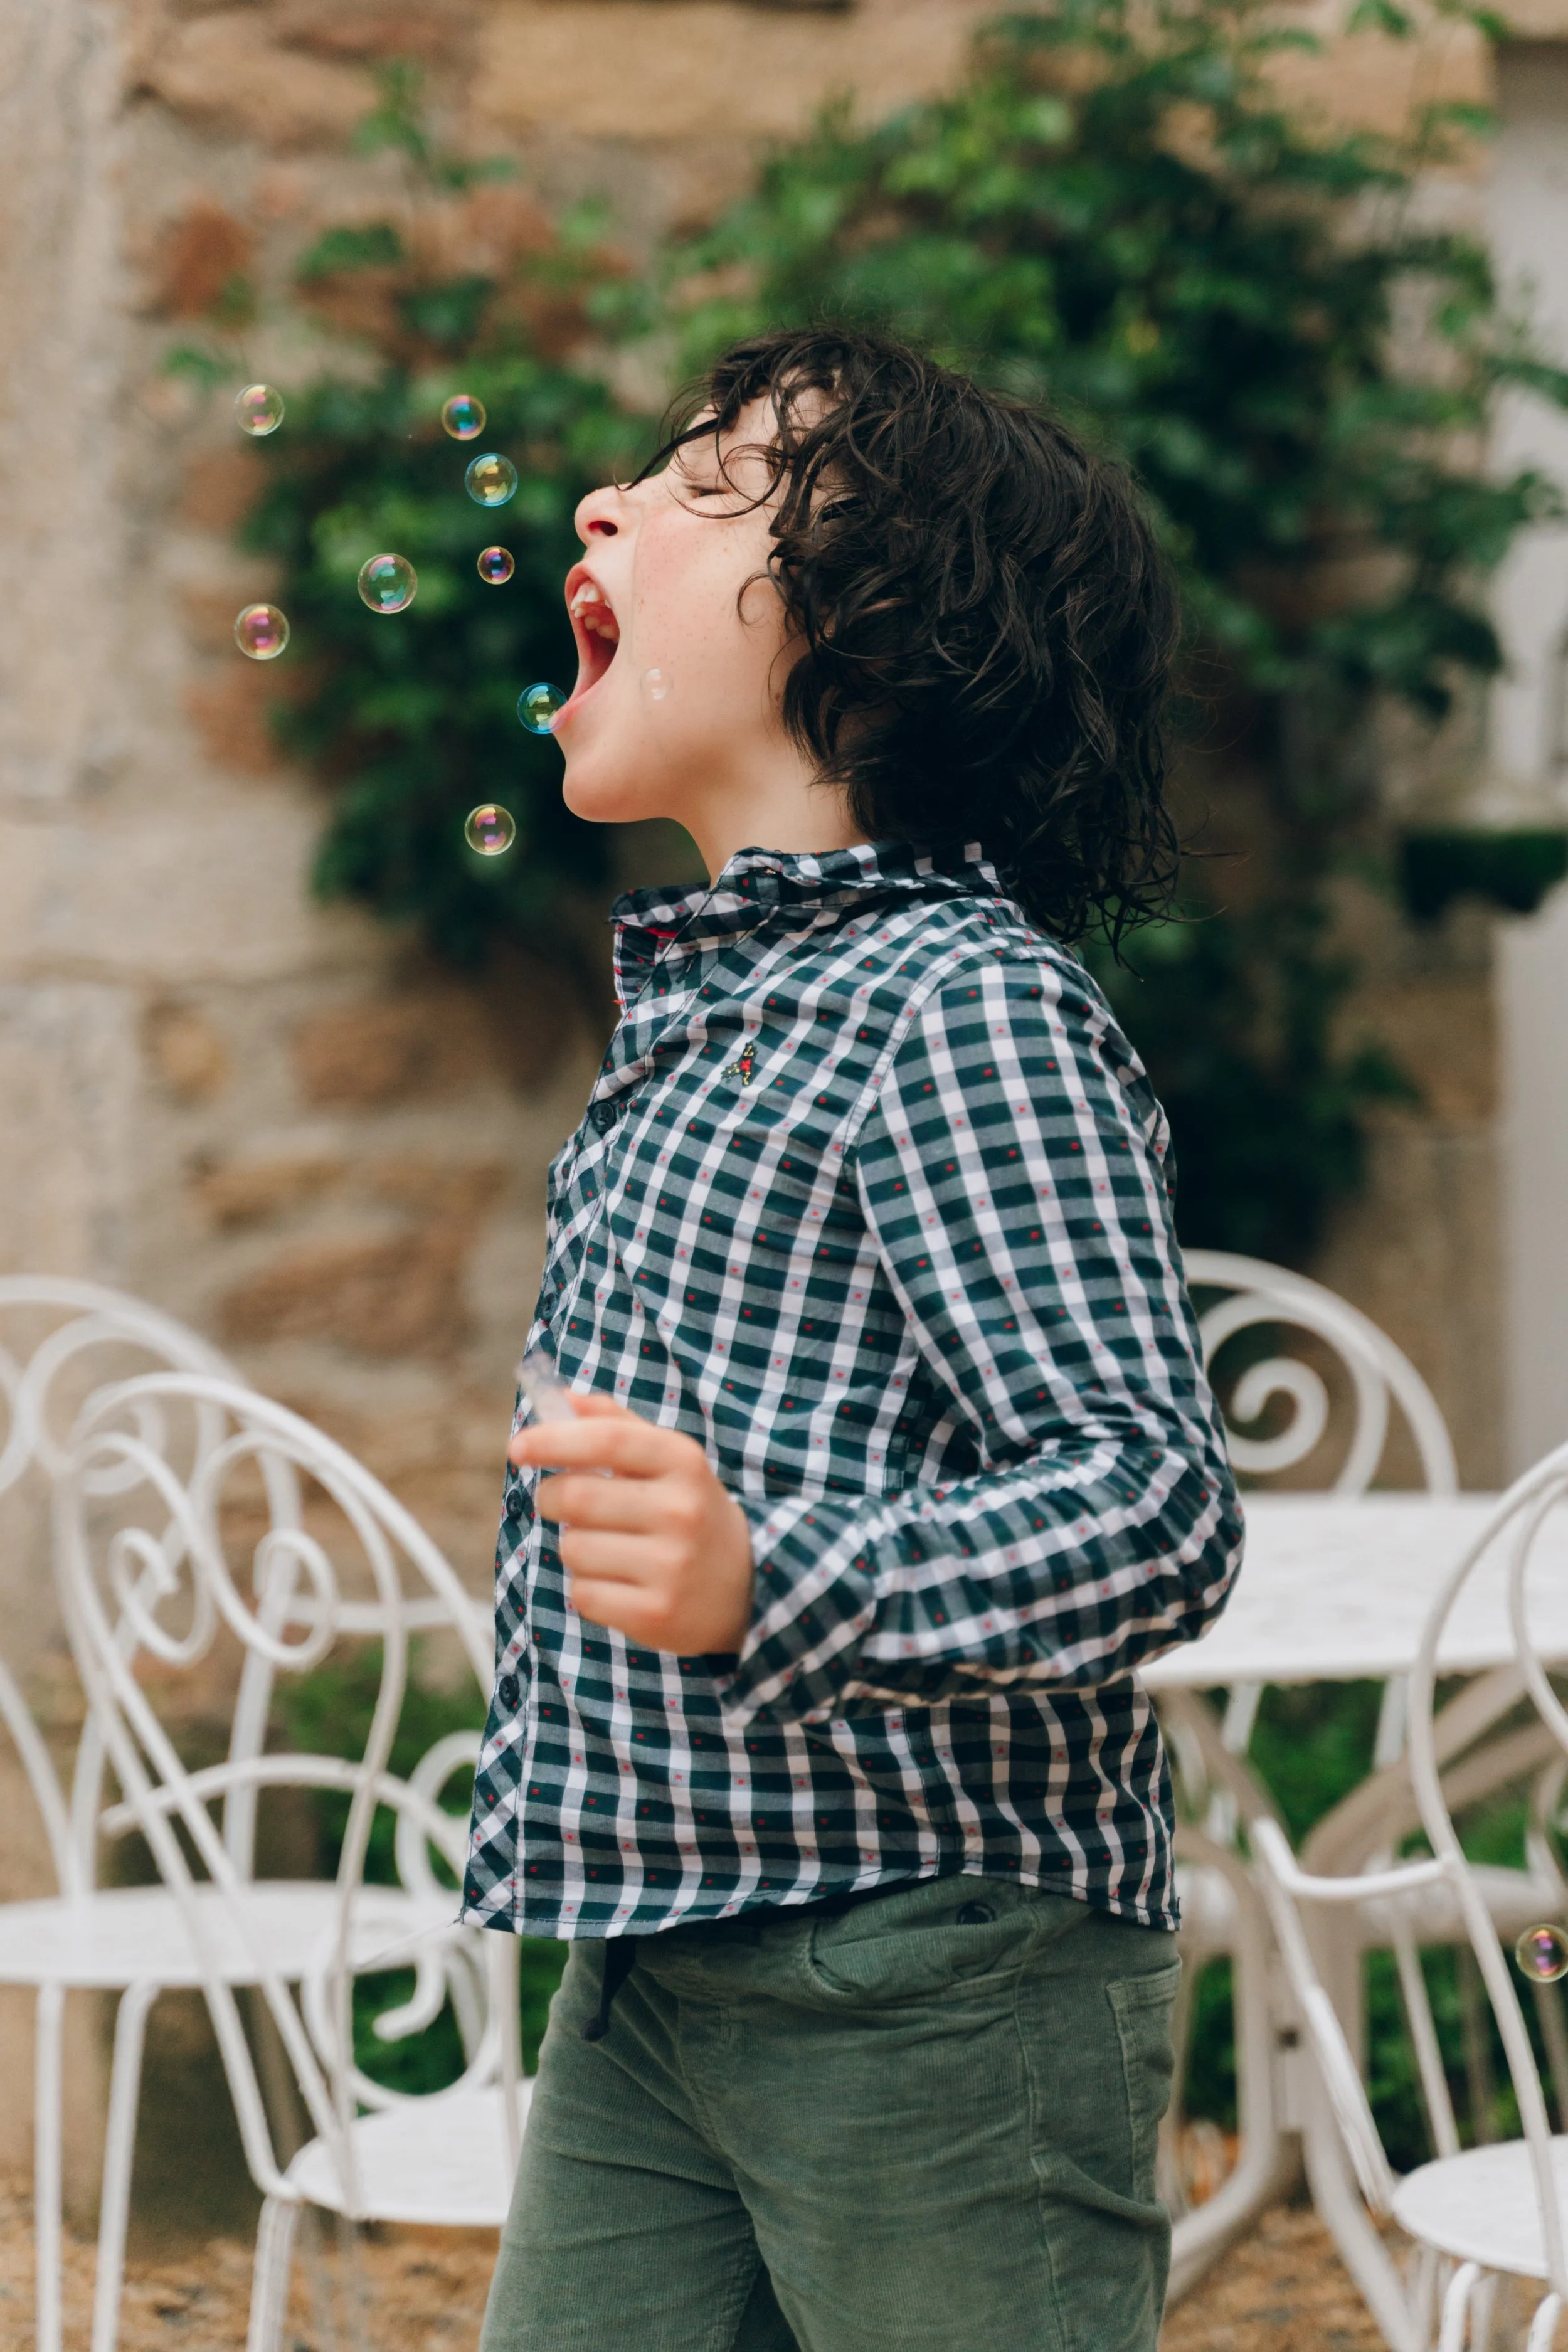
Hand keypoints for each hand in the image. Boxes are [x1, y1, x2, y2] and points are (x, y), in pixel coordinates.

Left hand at [508, 1394, 753, 1654]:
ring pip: (574, 1548)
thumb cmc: (688, 1511)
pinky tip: (620, 1583)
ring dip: (575, 1546)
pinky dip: (588, 1588)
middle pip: (576, 1496)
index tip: (518, 1446)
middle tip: (562, 1501)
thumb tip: (559, 1397)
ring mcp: (671, 1566)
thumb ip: (615, 1423)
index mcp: (683, 1461)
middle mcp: (681, 1511)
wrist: (749, 1587)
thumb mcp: (668, 1460)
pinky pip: (584, 1594)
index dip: (554, 1439)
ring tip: (608, 1548)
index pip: (607, 1439)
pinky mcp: (657, 1615)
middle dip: (552, 1497)